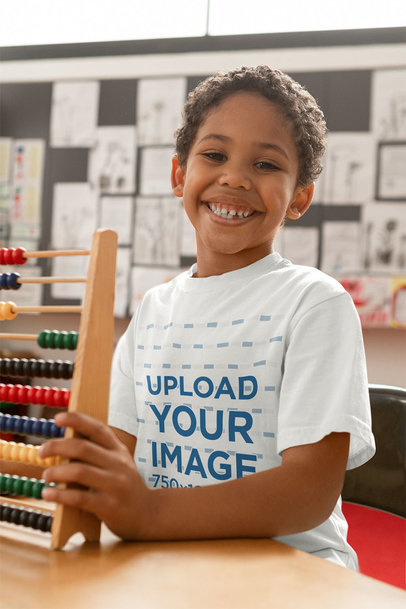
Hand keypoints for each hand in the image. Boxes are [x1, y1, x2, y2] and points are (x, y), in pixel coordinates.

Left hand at [39, 412, 148, 538]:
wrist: (149, 514)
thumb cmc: (125, 487)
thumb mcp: (119, 464)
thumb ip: (98, 453)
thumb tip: (63, 444)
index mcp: (119, 450)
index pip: (98, 429)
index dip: (77, 420)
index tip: (57, 418)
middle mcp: (119, 464)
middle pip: (83, 448)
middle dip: (58, 446)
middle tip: (42, 451)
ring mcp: (116, 485)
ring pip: (80, 472)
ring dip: (57, 472)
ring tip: (46, 475)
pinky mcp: (110, 506)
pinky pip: (80, 498)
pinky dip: (60, 495)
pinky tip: (48, 494)